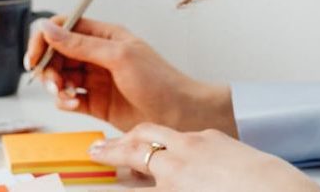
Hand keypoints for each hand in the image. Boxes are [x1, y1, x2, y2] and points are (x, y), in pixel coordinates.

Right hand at [25, 16, 236, 133]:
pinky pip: (69, 97)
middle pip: (58, 53)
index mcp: (104, 35)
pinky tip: (74, 103)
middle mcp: (97, 55)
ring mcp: (95, 78)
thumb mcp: (118, 56)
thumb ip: (81, 44)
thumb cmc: (158, 80)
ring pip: (60, 76)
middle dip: (48, 66)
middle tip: (51, 81)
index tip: (34, 56)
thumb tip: (49, 28)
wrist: (179, 115)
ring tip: (65, 94)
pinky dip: (65, 101)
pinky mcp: (95, 102)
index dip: (45, 39)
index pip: (64, 27)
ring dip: (55, 85)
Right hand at [89, 123, 319, 191]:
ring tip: (143, 153)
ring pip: (168, 134)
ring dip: (151, 141)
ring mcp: (207, 140)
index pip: (132, 154)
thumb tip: (138, 181)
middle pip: (145, 133)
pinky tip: (182, 158)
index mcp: (176, 170)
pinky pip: (191, 138)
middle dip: (124, 139)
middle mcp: (188, 148)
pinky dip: (177, 144)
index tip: (95, 152)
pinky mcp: (224, 141)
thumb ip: (155, 187)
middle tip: (110, 146)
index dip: (109, 152)